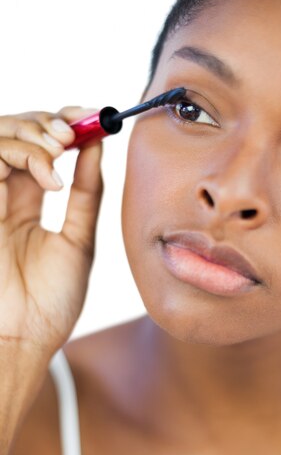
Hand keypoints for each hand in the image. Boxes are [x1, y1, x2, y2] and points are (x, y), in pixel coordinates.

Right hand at [0, 106, 102, 357]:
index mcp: (28, 201)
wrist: (26, 337)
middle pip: (16, 132)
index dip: (63, 124)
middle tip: (76, 128)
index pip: (41, 146)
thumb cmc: (52, 300)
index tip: (94, 117)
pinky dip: (22, 155)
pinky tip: (49, 176)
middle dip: (48, 121)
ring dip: (34, 133)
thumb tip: (97, 147)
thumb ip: (85, 193)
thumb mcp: (79, 238)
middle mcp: (5, 194)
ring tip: (61, 150)